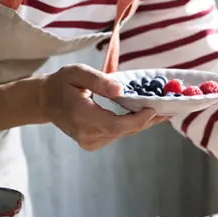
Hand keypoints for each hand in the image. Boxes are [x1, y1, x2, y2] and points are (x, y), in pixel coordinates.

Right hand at [39, 64, 160, 150]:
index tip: (154, 108)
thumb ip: (99, 81)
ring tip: (163, 109)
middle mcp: (87, 134)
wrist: (45, 101)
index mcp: (82, 117)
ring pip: (124, 133)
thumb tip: (121, 90)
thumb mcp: (77, 73)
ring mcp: (90, 141)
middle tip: (171, 108)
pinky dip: (132, 124)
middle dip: (149, 119)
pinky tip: (145, 113)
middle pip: (125, 130)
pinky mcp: (93, 143)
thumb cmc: (62, 83)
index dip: (138, 120)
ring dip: (143, 122)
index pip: (116, 125)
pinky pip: (118, 133)